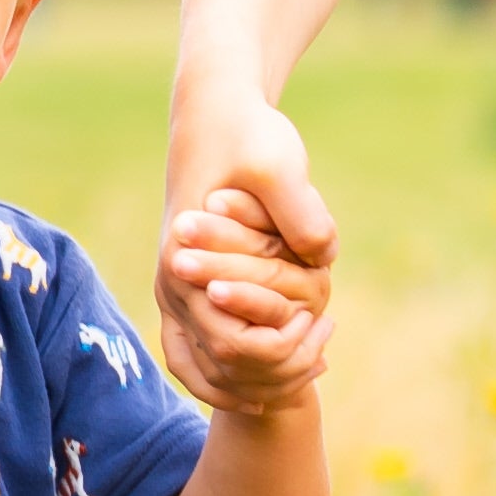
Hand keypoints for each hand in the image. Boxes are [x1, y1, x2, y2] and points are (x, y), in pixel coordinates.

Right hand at [155, 75, 334, 408]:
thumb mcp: (280, 167)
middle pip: (220, 368)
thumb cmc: (246, 136)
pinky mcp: (186, 282)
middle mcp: (172, 285)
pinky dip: (232, 369)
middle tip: (323, 362)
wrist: (213, 114)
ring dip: (251, 382)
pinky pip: (196, 351)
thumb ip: (302, 217)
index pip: (234, 347)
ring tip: (303, 376)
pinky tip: (277, 367)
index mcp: (186, 265)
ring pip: (201, 369)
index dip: (283, 351)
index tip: (323, 328)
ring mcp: (174, 287)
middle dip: (274, 374)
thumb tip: (322, 262)